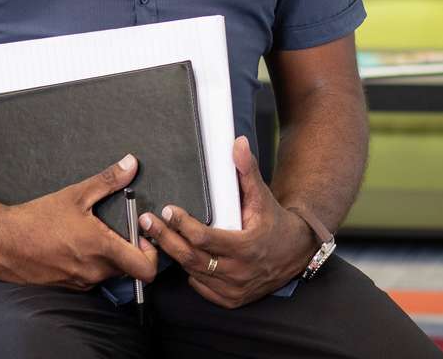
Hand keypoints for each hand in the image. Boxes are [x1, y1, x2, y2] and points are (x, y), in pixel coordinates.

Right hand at [0, 154, 159, 288]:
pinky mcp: (67, 286)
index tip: (143, 236)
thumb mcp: (75, 195)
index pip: (146, 269)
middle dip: (130, 251)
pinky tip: (76, 247)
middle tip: (120, 231)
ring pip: (109, 274)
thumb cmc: (36, 219)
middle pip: (129, 269)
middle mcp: (94, 271)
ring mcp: (80, 282)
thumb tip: (131, 164)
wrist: (0, 242)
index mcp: (102, 249)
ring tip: (95, 236)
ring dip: (109, 258)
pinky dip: (91, 265)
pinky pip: (89, 278)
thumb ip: (108, 180)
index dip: (153, 254)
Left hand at [141, 136, 317, 308]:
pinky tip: (183, 256)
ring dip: (174, 255)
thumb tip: (236, 143)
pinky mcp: (231, 299)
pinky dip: (190, 272)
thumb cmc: (275, 222)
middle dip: (165, 239)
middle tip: (146, 222)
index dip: (183, 224)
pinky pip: (201, 287)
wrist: (296, 252)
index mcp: (246, 246)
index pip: (204, 238)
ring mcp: (234, 289)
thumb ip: (246, 170)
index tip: (168, 210)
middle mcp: (239, 271)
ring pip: (193, 273)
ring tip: (155, 237)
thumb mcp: (262, 196)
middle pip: (191, 257)